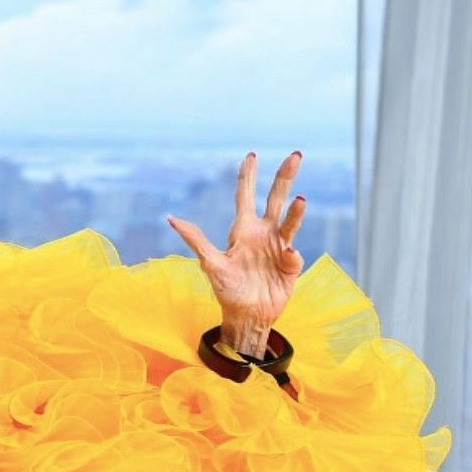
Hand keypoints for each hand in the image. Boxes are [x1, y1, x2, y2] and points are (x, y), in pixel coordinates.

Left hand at [167, 150, 305, 357]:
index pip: (245, 197)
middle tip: (296, 155)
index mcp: (242, 230)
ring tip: (300, 200)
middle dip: (285, 177)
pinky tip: (285, 258)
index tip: (251, 155)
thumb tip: (170, 218)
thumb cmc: (227, 290)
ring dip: (296, 211)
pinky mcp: (291, 264)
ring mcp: (279, 246)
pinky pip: (294, 254)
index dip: (248, 177)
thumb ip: (195, 240)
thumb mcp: (210, 264)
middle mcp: (263, 233)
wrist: (246, 316)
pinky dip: (290, 255)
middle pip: (276, 198)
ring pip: (291, 220)